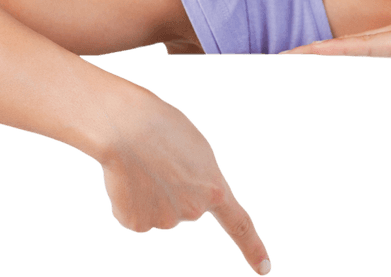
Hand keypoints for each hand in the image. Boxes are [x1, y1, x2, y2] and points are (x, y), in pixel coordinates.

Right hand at [98, 94, 271, 275]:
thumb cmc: (163, 128)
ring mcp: (165, 221)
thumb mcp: (198, 151)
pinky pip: (138, 216)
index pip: (240, 225)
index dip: (253, 247)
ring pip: (161, 212)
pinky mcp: (137, 225)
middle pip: (187, 208)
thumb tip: (186, 201)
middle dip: (177, 189)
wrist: (126, 127)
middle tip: (162, 160)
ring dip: (152, 193)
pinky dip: (132, 201)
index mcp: (215, 190)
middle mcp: (193, 212)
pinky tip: (129, 180)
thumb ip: (202, 181)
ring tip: (144, 164)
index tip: (265, 269)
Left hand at [281, 0, 390, 59]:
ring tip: (280, 59)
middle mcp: (385, 38)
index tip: (290, 64)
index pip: (345, 53)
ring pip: (340, 49)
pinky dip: (334, 51)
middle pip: (334, 50)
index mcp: (390, 45)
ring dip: (309, 55)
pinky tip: (312, 54)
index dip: (317, 58)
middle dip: (302, 56)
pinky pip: (360, 48)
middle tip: (271, 62)